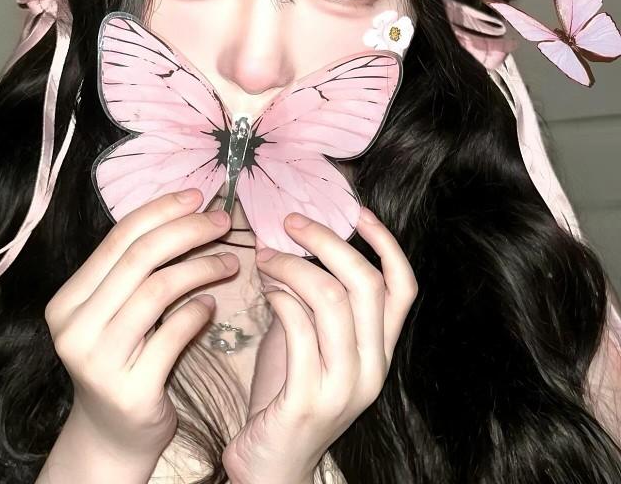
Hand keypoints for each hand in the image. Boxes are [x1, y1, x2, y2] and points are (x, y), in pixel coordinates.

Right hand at [43, 189, 237, 462]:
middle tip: (223, 221)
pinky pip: (174, 335)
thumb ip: (135, 270)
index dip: (162, 210)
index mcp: (68, 299)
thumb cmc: (121, 358)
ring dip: (202, 267)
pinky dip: (198, 312)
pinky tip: (211, 304)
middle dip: (188, 230)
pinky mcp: (129, 389)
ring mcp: (99, 360)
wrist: (112, 434)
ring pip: (159, 290)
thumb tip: (186, 211)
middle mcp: (74, 326)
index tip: (198, 196)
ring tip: (229, 263)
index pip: (119, 237)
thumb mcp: (115, 311)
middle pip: (140, 257)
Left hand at [221, 207, 417, 483]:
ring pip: (331, 300)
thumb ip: (311, 297)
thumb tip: (292, 242)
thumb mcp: (309, 337)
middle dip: (326, 241)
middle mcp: (373, 367)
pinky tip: (265, 291)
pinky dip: (280, 298)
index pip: (404, 288)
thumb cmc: (288, 390)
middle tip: (290, 222)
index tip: (358, 211)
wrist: (271, 462)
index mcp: (380, 349)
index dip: (386, 243)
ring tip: (266, 257)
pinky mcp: (308, 399)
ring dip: (293, 266)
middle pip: (366, 283)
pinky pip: (299, 330)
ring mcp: (344, 386)